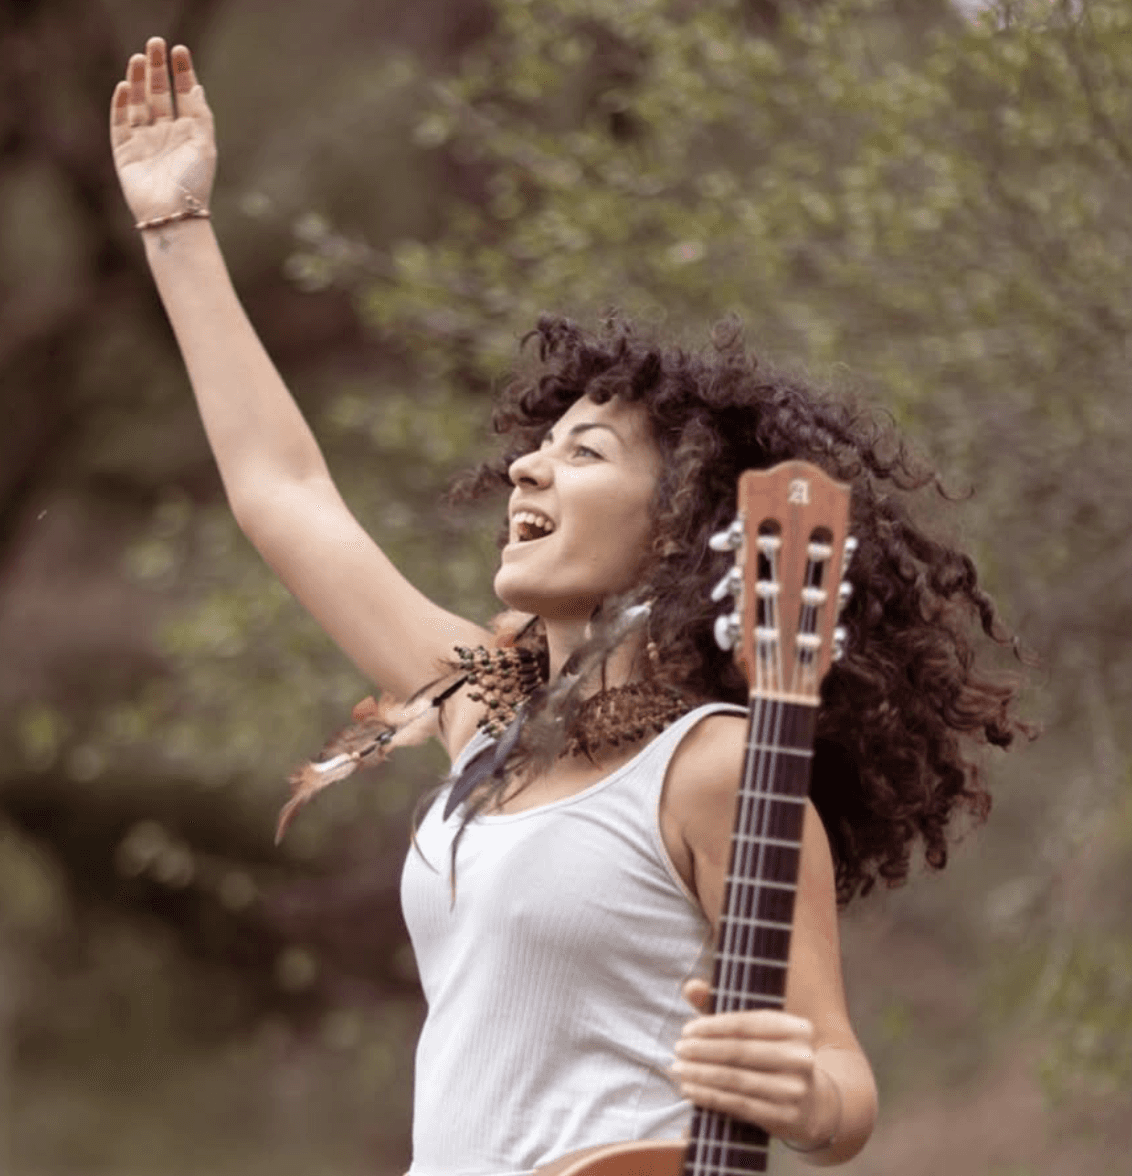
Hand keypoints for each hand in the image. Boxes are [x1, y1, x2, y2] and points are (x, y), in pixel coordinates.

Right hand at [110, 37, 215, 225]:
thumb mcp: (204, 146)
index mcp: (188, 133)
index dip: (181, 72)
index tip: (179, 49)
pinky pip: (121, 122)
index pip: (183, 95)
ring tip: (139, 58)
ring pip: (138, 103)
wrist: (173, 213)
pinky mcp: (125, 151)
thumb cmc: (194, 183)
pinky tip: (125, 86)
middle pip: (158, 94)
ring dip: (138, 81)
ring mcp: (144, 141)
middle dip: (156, 69)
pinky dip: (121, 104)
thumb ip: (201, 116)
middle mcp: (166, 134)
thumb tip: (197, 87)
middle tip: (155, 43)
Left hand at [672, 978, 840, 1151]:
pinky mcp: (785, 1116)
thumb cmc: (773, 1057)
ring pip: (736, 1079)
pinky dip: (710, 1096)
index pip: (746, 1023)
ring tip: (678, 1069)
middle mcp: (800, 1057)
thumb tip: (690, 987)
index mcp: (797, 1028)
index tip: (686, 1029)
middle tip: (678, 1049)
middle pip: (740, 1051)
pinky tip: (690, 1090)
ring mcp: (795, 1089)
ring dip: (700, 1074)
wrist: (813, 1105)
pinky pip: (739, 1104)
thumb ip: (720, 1006)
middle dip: (702, 1050)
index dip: (712, 1026)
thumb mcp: (756, 1030)